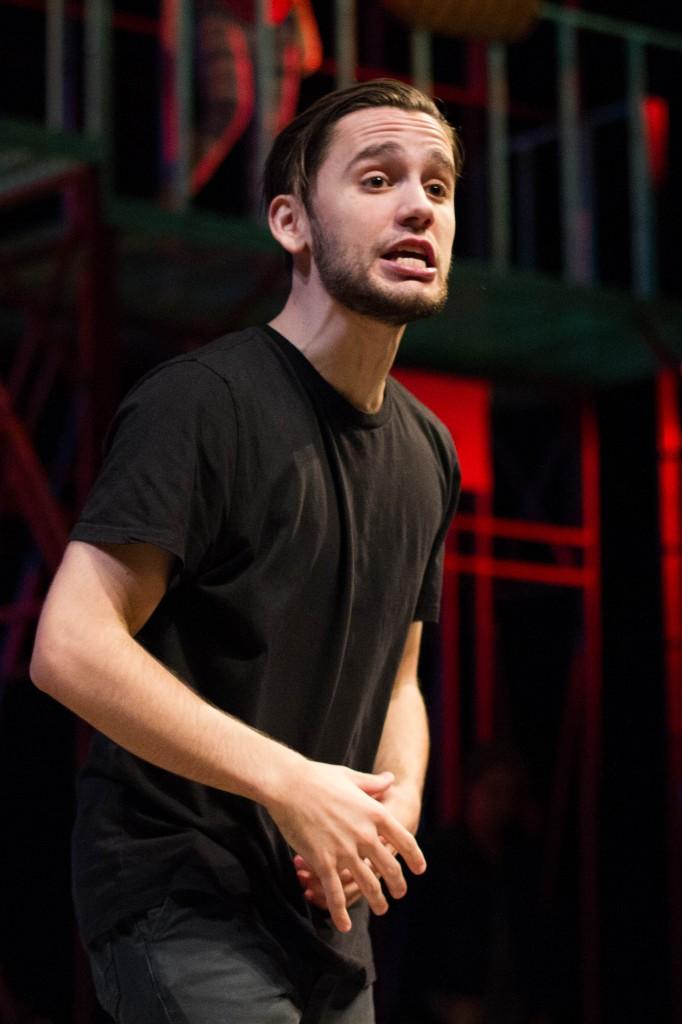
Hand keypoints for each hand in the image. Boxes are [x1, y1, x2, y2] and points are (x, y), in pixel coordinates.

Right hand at [292, 779, 422, 914]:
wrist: (288, 784)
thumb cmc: (318, 777)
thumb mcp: (351, 777)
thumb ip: (373, 783)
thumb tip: (390, 779)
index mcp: (375, 812)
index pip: (404, 840)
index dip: (414, 857)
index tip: (419, 870)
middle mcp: (365, 834)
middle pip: (389, 867)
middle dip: (397, 885)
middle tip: (399, 894)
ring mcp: (344, 850)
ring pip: (367, 884)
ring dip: (376, 901)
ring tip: (381, 909)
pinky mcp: (323, 861)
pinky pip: (336, 893)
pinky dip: (341, 912)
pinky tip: (344, 925)